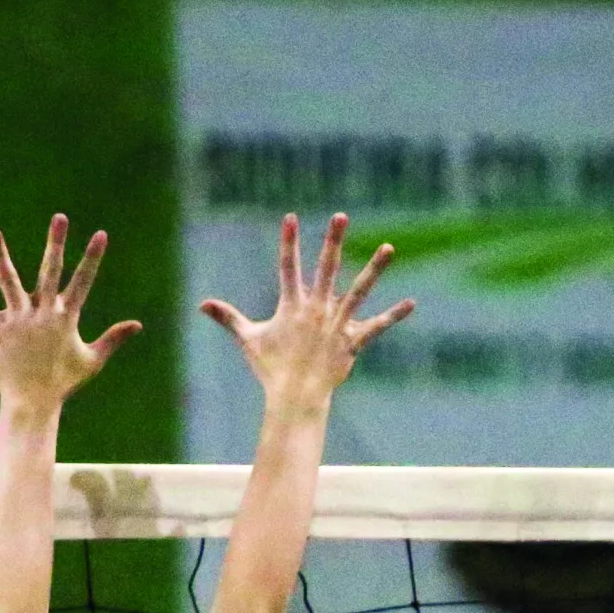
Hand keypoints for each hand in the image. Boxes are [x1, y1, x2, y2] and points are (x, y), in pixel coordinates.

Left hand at [0, 215, 140, 409]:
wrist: (33, 401)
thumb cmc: (64, 382)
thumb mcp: (92, 360)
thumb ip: (113, 338)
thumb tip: (138, 325)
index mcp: (66, 318)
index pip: (83, 281)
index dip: (92, 257)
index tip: (101, 234)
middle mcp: (43, 313)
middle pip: (50, 271)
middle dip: (56, 243)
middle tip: (60, 218)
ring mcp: (18, 320)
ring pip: (9, 282)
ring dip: (0, 256)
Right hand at [201, 213, 413, 413]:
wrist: (295, 397)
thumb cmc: (271, 369)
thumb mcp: (248, 339)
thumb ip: (228, 318)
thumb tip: (202, 305)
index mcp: (292, 305)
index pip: (288, 266)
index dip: (288, 241)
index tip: (290, 218)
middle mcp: (316, 309)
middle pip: (326, 268)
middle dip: (333, 241)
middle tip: (341, 216)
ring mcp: (336, 323)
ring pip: (358, 290)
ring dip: (375, 268)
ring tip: (390, 247)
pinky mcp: (353, 341)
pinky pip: (376, 326)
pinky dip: (393, 316)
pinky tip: (411, 303)